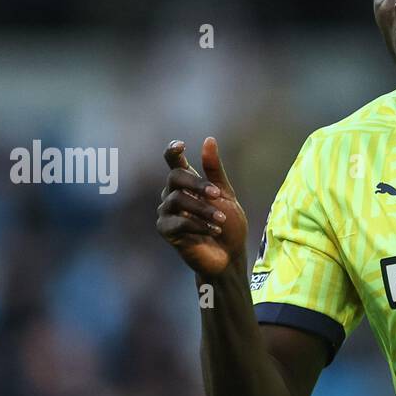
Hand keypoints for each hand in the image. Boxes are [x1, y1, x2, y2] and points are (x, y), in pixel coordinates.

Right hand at [156, 137, 247, 276]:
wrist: (230, 256)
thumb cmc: (228, 225)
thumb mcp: (225, 195)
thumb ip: (214, 171)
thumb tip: (209, 140)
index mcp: (187, 184)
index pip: (173, 162)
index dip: (173, 152)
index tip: (181, 146)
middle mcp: (172, 194)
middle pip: (175, 177)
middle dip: (197, 184)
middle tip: (217, 195)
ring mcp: (167, 212)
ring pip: (177, 200)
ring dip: (203, 209)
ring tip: (221, 220)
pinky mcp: (166, 230)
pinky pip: (178, 222)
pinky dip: (198, 225)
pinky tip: (214, 231)